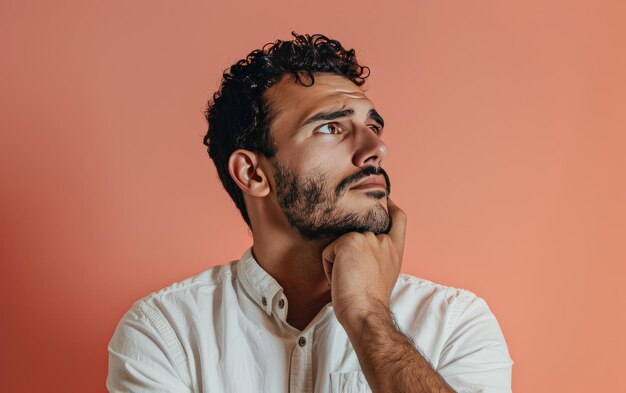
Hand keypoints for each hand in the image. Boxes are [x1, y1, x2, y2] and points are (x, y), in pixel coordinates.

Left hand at [322, 198, 406, 327]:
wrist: (365, 312)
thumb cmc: (369, 302)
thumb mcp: (382, 273)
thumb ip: (378, 255)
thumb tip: (359, 250)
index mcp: (394, 250)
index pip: (398, 219)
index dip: (390, 206)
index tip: (384, 200)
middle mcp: (383, 241)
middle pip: (357, 233)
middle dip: (347, 252)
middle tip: (353, 276)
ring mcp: (367, 238)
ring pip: (340, 244)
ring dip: (338, 261)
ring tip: (348, 279)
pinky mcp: (350, 241)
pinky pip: (329, 251)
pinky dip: (328, 267)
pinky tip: (339, 278)